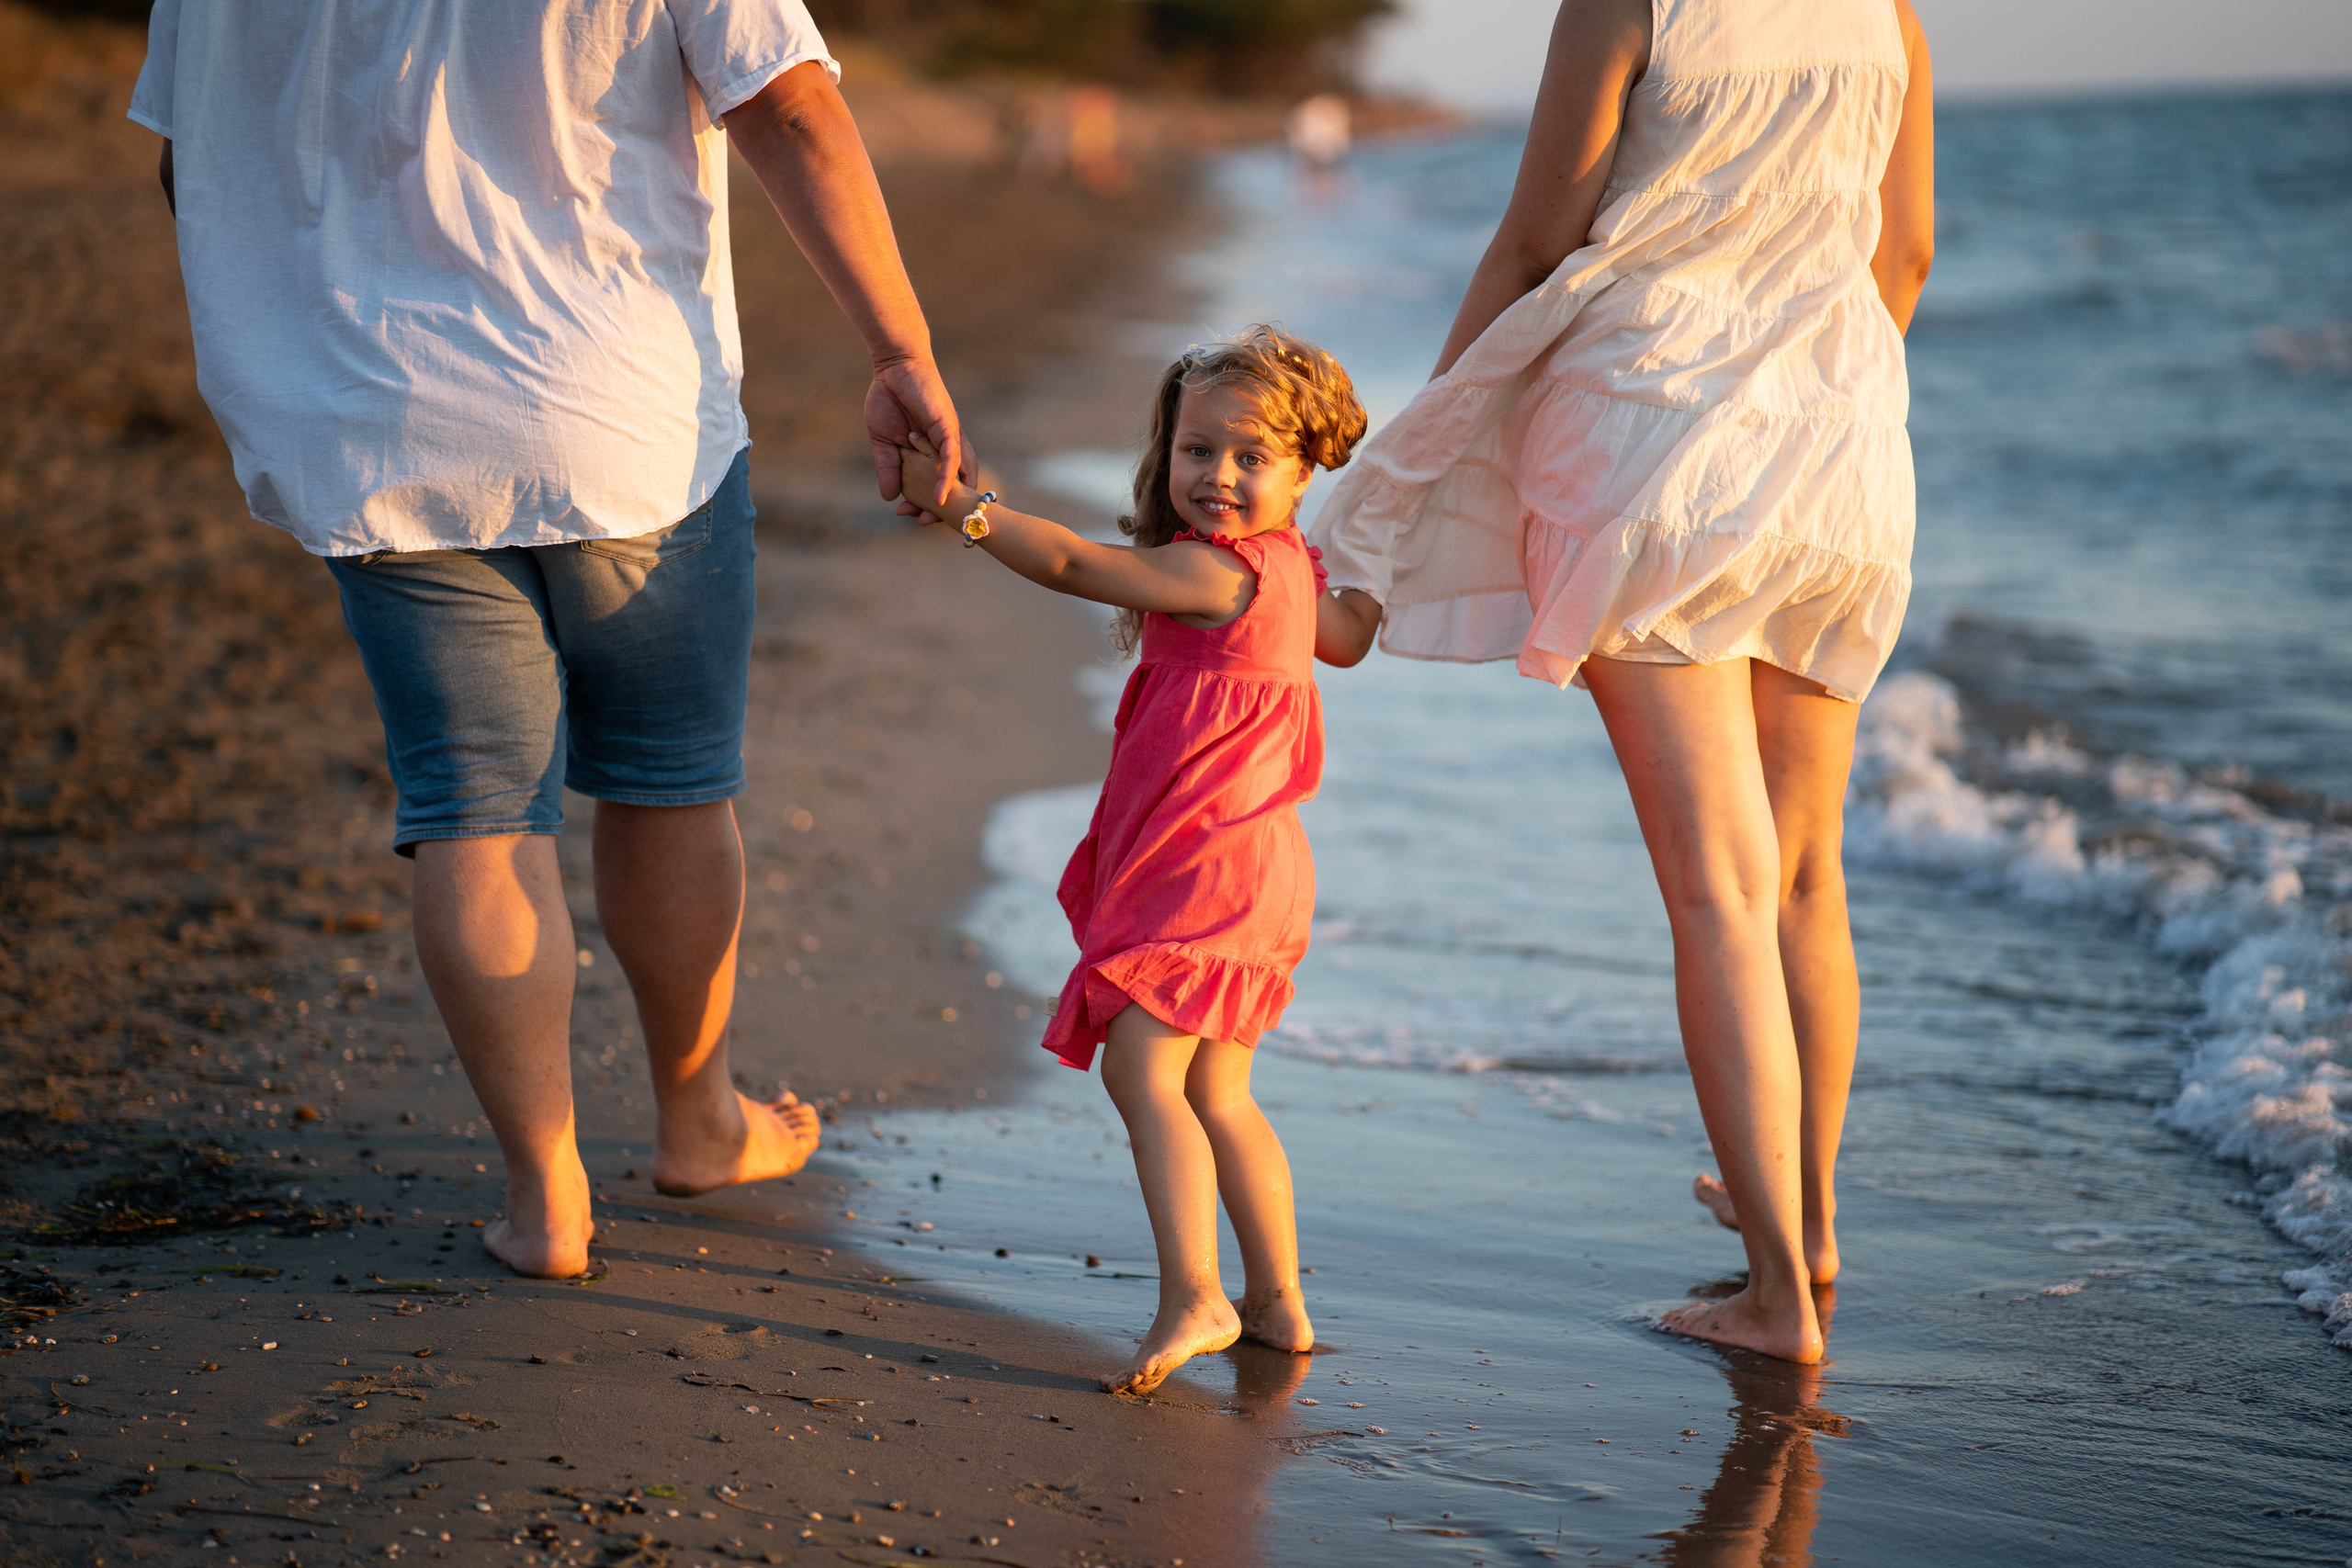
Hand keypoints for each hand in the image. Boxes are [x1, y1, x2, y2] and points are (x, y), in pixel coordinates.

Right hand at [867, 356, 973, 516]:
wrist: (894, 366)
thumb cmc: (889, 398)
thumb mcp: (883, 441)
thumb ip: (888, 468)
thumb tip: (888, 497)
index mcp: (932, 451)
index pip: (936, 483)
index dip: (927, 502)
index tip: (913, 518)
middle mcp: (946, 447)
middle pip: (953, 483)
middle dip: (943, 506)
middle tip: (925, 523)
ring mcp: (950, 437)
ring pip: (956, 474)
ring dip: (947, 497)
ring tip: (936, 516)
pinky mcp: (948, 427)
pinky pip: (952, 458)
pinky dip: (947, 478)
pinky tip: (940, 496)